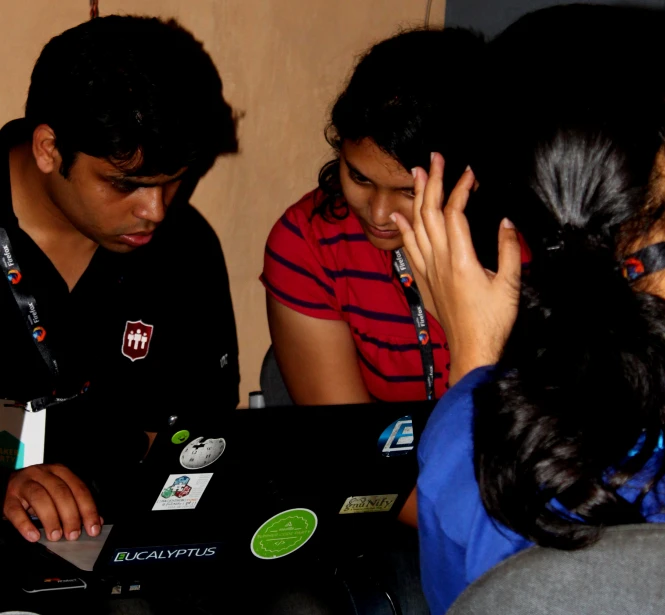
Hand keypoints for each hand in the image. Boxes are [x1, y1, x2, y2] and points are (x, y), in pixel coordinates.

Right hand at [3, 463, 101, 541]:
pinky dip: (25, 525)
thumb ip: (76, 504)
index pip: (79, 489)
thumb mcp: (57, 492)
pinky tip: (33, 536)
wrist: (6, 485)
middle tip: (74, 534)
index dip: (88, 509)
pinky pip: (16, 511)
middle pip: (61, 493)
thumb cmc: (37, 490)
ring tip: (56, 536)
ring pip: (40, 499)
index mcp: (60, 471)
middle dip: (70, 515)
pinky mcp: (8, 498)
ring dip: (51, 519)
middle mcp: (43, 474)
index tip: (93, 527)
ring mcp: (24, 484)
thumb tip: (97, 521)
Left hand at [391, 153, 520, 385]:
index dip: (460, 189)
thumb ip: (508, 250)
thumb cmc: (492, 322)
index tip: (469, 171)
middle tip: (434, 158)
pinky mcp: (425, 281)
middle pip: (430, 213)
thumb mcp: (510, 284)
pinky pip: (409, 249)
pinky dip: (403, 230)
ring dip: (416, 198)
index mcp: (461, 259)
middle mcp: (439, 261)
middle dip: (432, 182)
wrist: (471, 350)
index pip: (454, 213)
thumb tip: (506, 222)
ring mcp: (429, 271)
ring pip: (416, 227)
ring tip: (416, 174)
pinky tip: (398, 217)